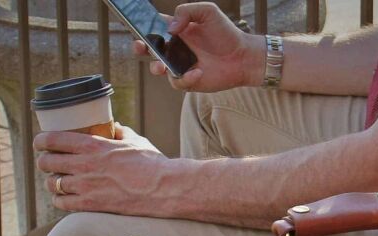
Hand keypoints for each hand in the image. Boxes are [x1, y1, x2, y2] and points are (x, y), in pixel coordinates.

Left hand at [34, 124, 180, 216]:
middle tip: (48, 163)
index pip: (53, 139)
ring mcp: (87, 187)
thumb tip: (115, 127)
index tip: (40, 143)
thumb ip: (121, 133)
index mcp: (93, 145)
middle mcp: (85, 165)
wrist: (165, 189)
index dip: (41, 141)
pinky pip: (63, 203)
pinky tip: (62, 198)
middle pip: (47, 162)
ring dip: (51, 182)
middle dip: (44, 162)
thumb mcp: (136, 140)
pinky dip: (59, 200)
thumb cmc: (153, 164)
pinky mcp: (93, 205)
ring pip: (53, 184)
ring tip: (56, 182)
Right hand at [132, 3, 264, 92]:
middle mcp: (176, 48)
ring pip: (159, 68)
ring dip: (156, 66)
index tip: (134, 25)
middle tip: (139, 46)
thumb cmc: (226, 33)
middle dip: (140, 47)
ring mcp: (181, 65)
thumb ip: (186, 12)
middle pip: (150, 48)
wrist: (242, 56)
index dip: (141, 26)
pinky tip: (198, 72)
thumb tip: (170, 28)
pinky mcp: (190, 81)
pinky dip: (185, 79)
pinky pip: (179, 82)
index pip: (154, 27)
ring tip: (160, 65)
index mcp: (177, 30)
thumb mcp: (207, 12)